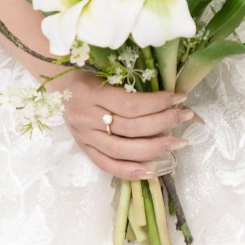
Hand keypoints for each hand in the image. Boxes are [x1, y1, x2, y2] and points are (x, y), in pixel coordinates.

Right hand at [60, 70, 199, 179]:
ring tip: (178, 142)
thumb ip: (132, 85)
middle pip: (130, 128)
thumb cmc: (87, 76)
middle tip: (185, 116)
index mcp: (89, 93)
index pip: (130, 104)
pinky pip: (108, 166)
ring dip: (154, 148)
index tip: (180, 98)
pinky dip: (131, 172)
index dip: (158, 103)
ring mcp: (84, 137)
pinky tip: (153, 170)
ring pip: (122, 150)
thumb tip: (171, 96)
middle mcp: (85, 118)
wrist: (58, 88)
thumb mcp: (105, 72)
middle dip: (163, 122)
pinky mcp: (84, 150)